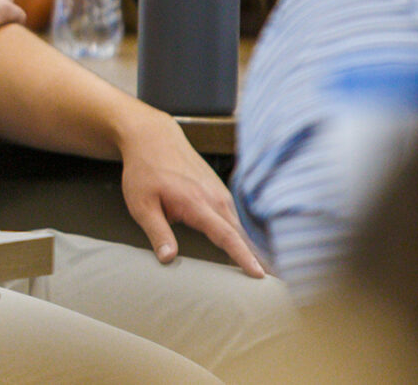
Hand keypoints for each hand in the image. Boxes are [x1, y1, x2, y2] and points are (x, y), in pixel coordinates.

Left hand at [117, 122, 266, 276]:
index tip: (260, 274)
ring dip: (253, 246)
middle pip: (241, 233)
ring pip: (239, 225)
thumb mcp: (141, 204)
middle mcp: (215, 197)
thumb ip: (157, 232)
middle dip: (260, 257)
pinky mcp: (218, 190)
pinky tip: (250, 248)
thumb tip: (169, 259)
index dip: (243, 256)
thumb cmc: (144, 170)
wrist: (153, 138)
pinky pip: (234, 216)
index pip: (226, 236)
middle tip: (276, 281)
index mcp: (197, 203)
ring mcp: (219, 192)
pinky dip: (243, 233)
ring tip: (269, 269)